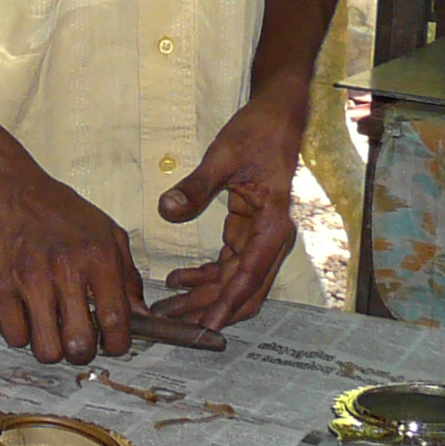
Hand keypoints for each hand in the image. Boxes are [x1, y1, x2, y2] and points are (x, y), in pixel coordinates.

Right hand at [0, 124, 149, 362]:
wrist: (8, 190)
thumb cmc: (60, 212)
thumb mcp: (107, 233)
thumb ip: (128, 277)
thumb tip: (141, 316)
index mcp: (98, 258)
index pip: (116, 322)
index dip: (117, 344)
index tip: (112, 344)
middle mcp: (65, 270)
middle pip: (80, 345)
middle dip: (83, 352)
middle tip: (79, 340)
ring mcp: (29, 280)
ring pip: (46, 349)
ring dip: (52, 347)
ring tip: (52, 330)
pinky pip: (14, 336)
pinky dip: (22, 333)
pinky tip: (27, 314)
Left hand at [151, 89, 306, 330]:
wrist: (278, 119)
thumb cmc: (257, 134)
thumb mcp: (223, 155)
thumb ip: (196, 185)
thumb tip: (166, 209)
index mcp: (273, 224)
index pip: (249, 274)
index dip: (227, 303)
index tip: (206, 326)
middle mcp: (271, 238)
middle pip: (242, 289)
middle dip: (208, 309)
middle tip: (169, 323)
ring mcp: (261, 238)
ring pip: (234, 282)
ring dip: (203, 298)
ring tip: (165, 308)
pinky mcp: (248, 233)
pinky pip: (228, 266)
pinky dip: (205, 277)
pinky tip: (177, 280)